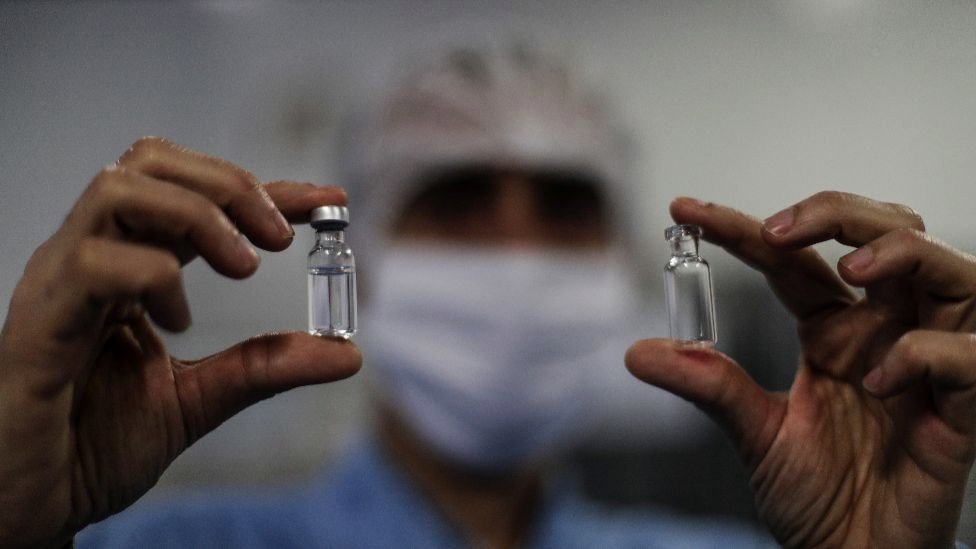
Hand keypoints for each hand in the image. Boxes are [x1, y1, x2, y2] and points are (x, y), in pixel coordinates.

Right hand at [0, 137, 361, 547]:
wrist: (30, 508)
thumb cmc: (92, 448)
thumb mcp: (198, 401)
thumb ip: (264, 368)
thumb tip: (347, 353)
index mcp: (126, 268)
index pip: (195, 197)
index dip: (264, 188)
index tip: (328, 199)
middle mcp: (88, 259)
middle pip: (150, 164)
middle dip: (230, 185)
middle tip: (282, 238)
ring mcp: (57, 283)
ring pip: (117, 188)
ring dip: (198, 215)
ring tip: (245, 266)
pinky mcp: (37, 322)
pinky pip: (91, 263)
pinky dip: (153, 277)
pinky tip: (177, 322)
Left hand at [626, 192, 975, 547]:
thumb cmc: (819, 497)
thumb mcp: (755, 432)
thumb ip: (709, 385)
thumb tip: (637, 352)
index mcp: (834, 332)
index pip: (795, 258)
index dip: (742, 228)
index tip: (684, 212)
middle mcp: (884, 332)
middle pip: (885, 232)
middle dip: (837, 211)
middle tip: (777, 228)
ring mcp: (927, 364)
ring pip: (947, 269)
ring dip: (901, 252)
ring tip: (850, 271)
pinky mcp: (963, 407)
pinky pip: (965, 355)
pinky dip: (924, 353)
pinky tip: (876, 382)